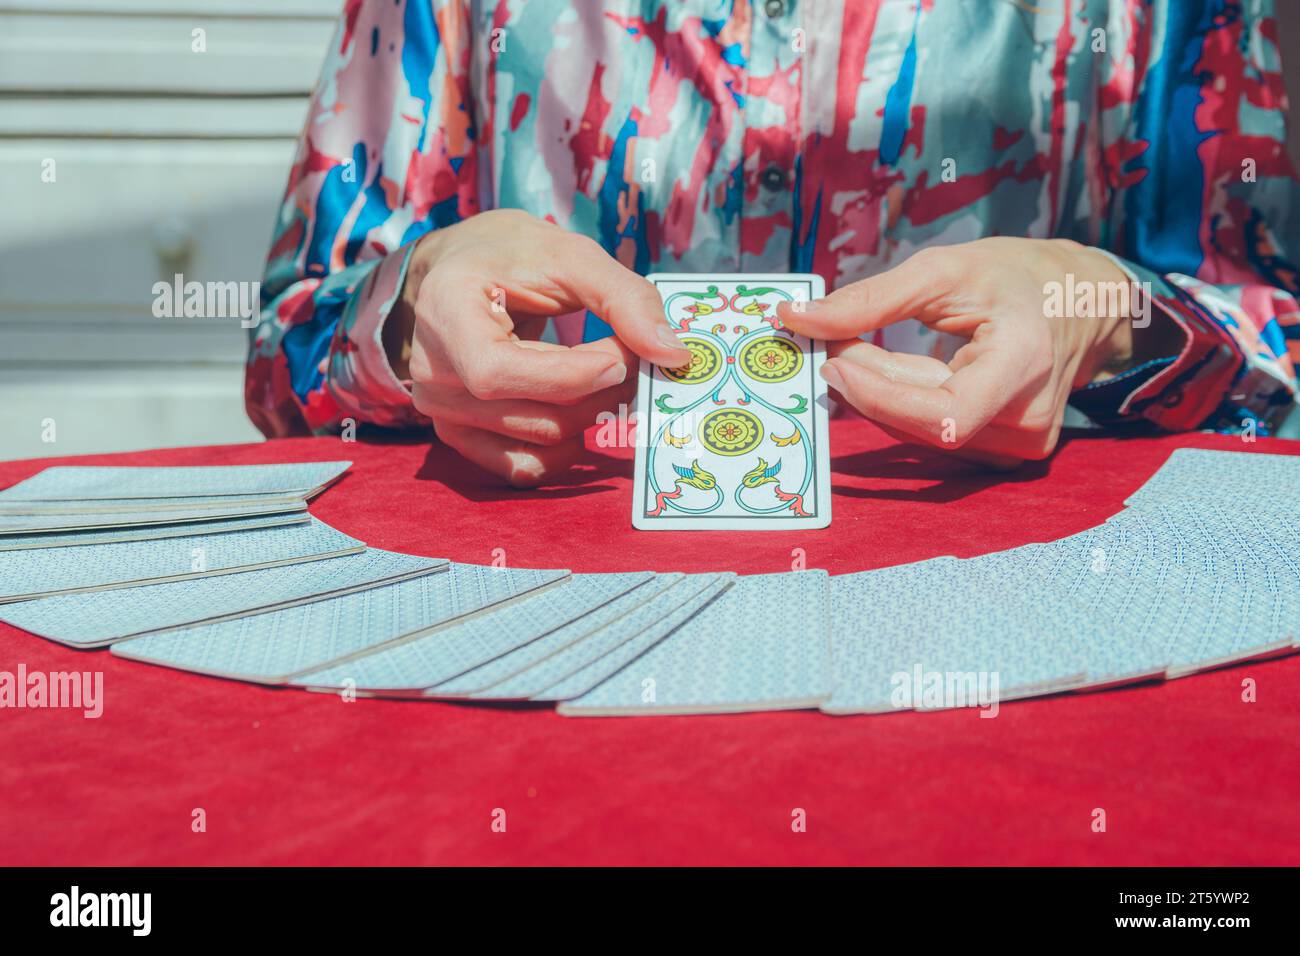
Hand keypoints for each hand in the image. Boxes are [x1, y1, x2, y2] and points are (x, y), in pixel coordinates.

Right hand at [387, 210, 689, 485]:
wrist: (463, 269)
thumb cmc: (513, 255)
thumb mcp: (570, 256)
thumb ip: (624, 299)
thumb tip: (674, 355)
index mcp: (444, 313)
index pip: (498, 373)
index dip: (569, 376)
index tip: (625, 357)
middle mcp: (431, 372)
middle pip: (534, 413)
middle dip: (602, 390)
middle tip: (636, 359)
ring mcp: (441, 412)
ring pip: (540, 441)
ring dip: (595, 413)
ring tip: (615, 375)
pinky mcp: (459, 436)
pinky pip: (523, 467)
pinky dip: (568, 448)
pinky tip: (586, 409)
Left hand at [779, 238, 1142, 467]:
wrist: (1085, 304)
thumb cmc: (1018, 278)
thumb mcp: (945, 271)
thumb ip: (870, 299)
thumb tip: (797, 318)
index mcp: (1024, 365)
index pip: (945, 414)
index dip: (882, 398)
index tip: (833, 362)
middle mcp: (1029, 421)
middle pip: (923, 422)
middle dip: (867, 383)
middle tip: (830, 343)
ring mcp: (1022, 446)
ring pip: (922, 433)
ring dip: (880, 396)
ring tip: (858, 350)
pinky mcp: (1008, 454)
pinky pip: (934, 436)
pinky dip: (901, 406)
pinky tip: (887, 374)